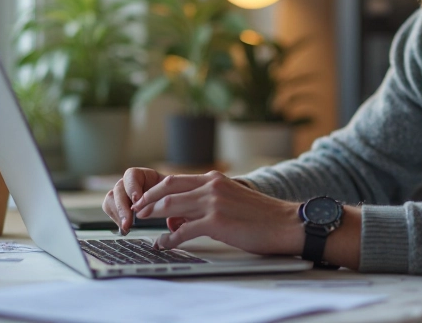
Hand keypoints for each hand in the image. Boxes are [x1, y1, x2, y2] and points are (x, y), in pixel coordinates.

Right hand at [101, 167, 167, 233]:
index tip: (137, 200)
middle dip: (122, 207)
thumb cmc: (169, 196)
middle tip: (129, 221)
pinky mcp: (118, 206)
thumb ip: (163, 196)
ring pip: (110, 200)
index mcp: (141, 175)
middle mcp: (128, 183)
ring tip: (127, 226)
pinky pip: (110, 210)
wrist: (168, 204)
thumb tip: (154, 206)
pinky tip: (125, 228)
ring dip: (118, 214)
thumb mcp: (169, 193)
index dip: (132, 188)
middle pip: (118, 189)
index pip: (131, 175)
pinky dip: (116, 219)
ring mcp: (121, 194)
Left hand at [130, 170, 303, 255]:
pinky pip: (183, 230)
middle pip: (167, 189)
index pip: (175, 180)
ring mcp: (213, 203)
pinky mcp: (216, 221)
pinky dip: (169, 237)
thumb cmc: (262, 216)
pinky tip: (164, 242)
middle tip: (136, 210)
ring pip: (171, 206)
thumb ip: (208, 201)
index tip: (144, 199)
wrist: (285, 223)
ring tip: (143, 224)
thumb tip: (183, 215)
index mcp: (215, 179)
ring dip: (153, 216)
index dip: (155, 190)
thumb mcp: (232, 198)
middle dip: (147, 200)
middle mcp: (211, 186)